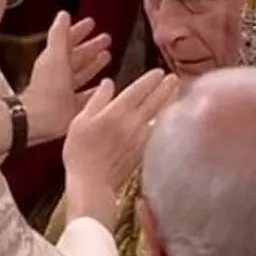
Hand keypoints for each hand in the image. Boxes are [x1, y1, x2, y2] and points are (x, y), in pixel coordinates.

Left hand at [21, 11, 111, 141]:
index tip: (91, 23)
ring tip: (108, 56)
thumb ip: (59, 34)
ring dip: (95, 64)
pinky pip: (88, 95)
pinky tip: (106, 85)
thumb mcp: (54, 55)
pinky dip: (96, 88)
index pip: (69, 40)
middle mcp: (61, 73)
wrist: (42, 117)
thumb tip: (63, 14)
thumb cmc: (46, 86)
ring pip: (84, 73)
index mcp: (55, 59)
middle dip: (92, 47)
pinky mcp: (74, 106)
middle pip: (79, 56)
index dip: (79, 31)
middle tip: (107, 39)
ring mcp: (67, 90)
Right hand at [63, 70, 179, 226]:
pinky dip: (163, 120)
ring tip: (176, 92)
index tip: (159, 72)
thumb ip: (97, 100)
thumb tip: (108, 83)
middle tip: (174, 78)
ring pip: (159, 115)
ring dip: (168, 102)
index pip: (138, 90)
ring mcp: (140, 138)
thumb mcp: (80, 121)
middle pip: (154, 101)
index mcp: (116, 112)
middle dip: (166, 88)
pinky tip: (165, 117)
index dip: (150, 79)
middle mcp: (133, 123)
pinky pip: (156, 130)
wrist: (92, 183)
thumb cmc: (80, 152)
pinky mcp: (143, 151)